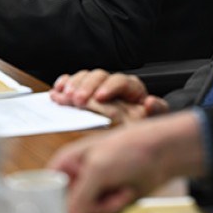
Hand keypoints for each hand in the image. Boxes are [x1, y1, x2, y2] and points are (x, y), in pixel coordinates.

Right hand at [48, 111, 205, 212]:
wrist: (163, 152)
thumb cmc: (132, 147)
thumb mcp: (98, 170)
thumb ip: (78, 197)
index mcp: (67, 162)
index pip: (48, 189)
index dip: (54, 203)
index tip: (67, 211)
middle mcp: (78, 176)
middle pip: (68, 208)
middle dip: (89, 205)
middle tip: (104, 193)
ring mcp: (93, 188)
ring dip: (106, 206)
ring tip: (119, 189)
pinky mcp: (108, 198)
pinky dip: (116, 207)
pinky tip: (125, 192)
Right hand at [50, 69, 169, 123]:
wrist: (127, 137)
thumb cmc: (139, 126)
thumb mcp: (151, 121)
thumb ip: (156, 111)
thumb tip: (150, 102)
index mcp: (132, 88)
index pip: (122, 81)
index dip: (110, 87)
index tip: (99, 98)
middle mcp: (113, 84)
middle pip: (99, 76)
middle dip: (87, 87)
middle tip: (77, 100)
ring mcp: (96, 86)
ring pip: (84, 77)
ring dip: (73, 85)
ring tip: (63, 97)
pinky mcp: (82, 91)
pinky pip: (71, 81)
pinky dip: (63, 84)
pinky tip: (56, 91)